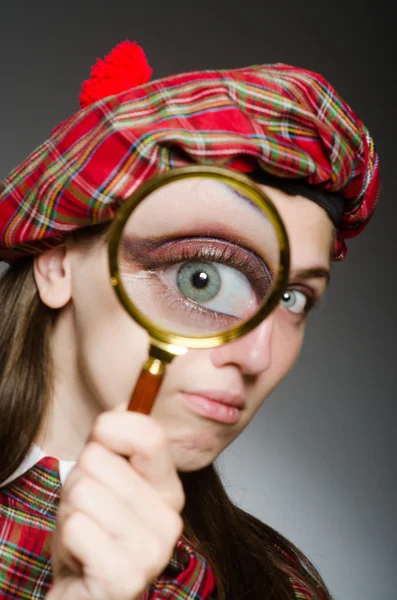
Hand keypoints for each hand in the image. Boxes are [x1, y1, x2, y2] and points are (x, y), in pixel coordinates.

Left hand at [47, 412, 184, 599]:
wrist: (81, 590)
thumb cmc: (91, 531)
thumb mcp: (102, 478)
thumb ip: (116, 441)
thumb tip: (126, 403)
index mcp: (168, 489)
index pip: (149, 435)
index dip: (112, 427)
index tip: (101, 440)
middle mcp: (170, 519)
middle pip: (100, 459)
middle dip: (78, 480)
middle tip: (87, 507)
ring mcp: (152, 551)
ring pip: (84, 490)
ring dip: (70, 509)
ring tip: (84, 530)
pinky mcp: (126, 578)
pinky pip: (76, 526)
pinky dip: (66, 538)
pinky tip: (80, 554)